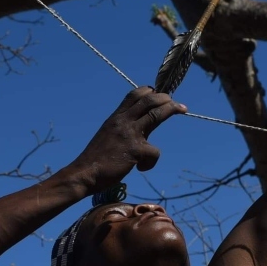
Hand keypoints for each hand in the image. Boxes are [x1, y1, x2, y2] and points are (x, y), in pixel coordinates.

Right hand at [68, 87, 185, 188]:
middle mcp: (122, 121)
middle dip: (166, 98)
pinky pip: (155, 151)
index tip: (159, 93)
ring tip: (182, 109)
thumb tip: (137, 127)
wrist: (84, 173)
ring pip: (156, 114)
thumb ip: (121, 128)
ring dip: (171, 109)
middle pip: (149, 100)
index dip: (149, 91)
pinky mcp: (135, 150)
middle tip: (176, 102)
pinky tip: (142, 168)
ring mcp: (129, 134)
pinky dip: (151, 161)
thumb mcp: (107, 136)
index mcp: (115, 118)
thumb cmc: (95, 159)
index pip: (133, 95)